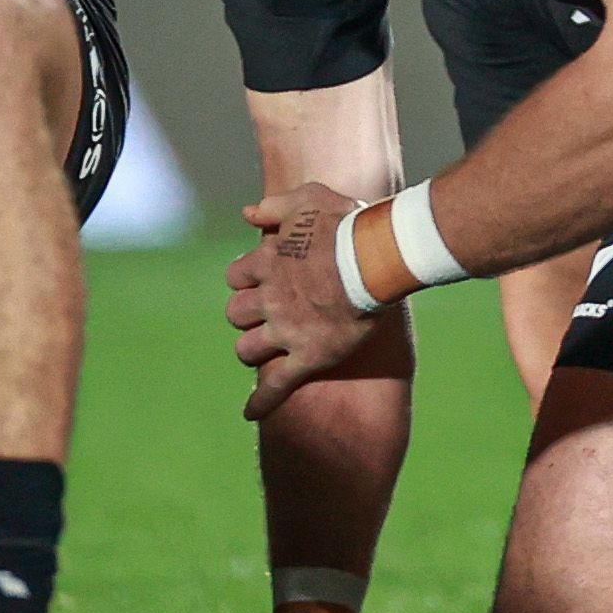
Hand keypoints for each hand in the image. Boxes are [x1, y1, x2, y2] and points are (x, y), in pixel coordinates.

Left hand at [229, 187, 378, 421]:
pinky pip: (276, 385)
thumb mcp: (308, 199)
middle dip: (248, 314)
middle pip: (236, 315)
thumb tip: (247, 213)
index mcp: (266, 262)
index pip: (235, 277)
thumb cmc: (347, 224)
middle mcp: (269, 298)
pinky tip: (251, 413)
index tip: (262, 280)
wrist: (376, 257)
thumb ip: (274, 206)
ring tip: (268, 348)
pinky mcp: (308, 356)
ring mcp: (286, 330)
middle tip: (267, 314)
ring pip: (248, 350)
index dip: (247, 279)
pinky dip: (261, 401)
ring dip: (254, 349)